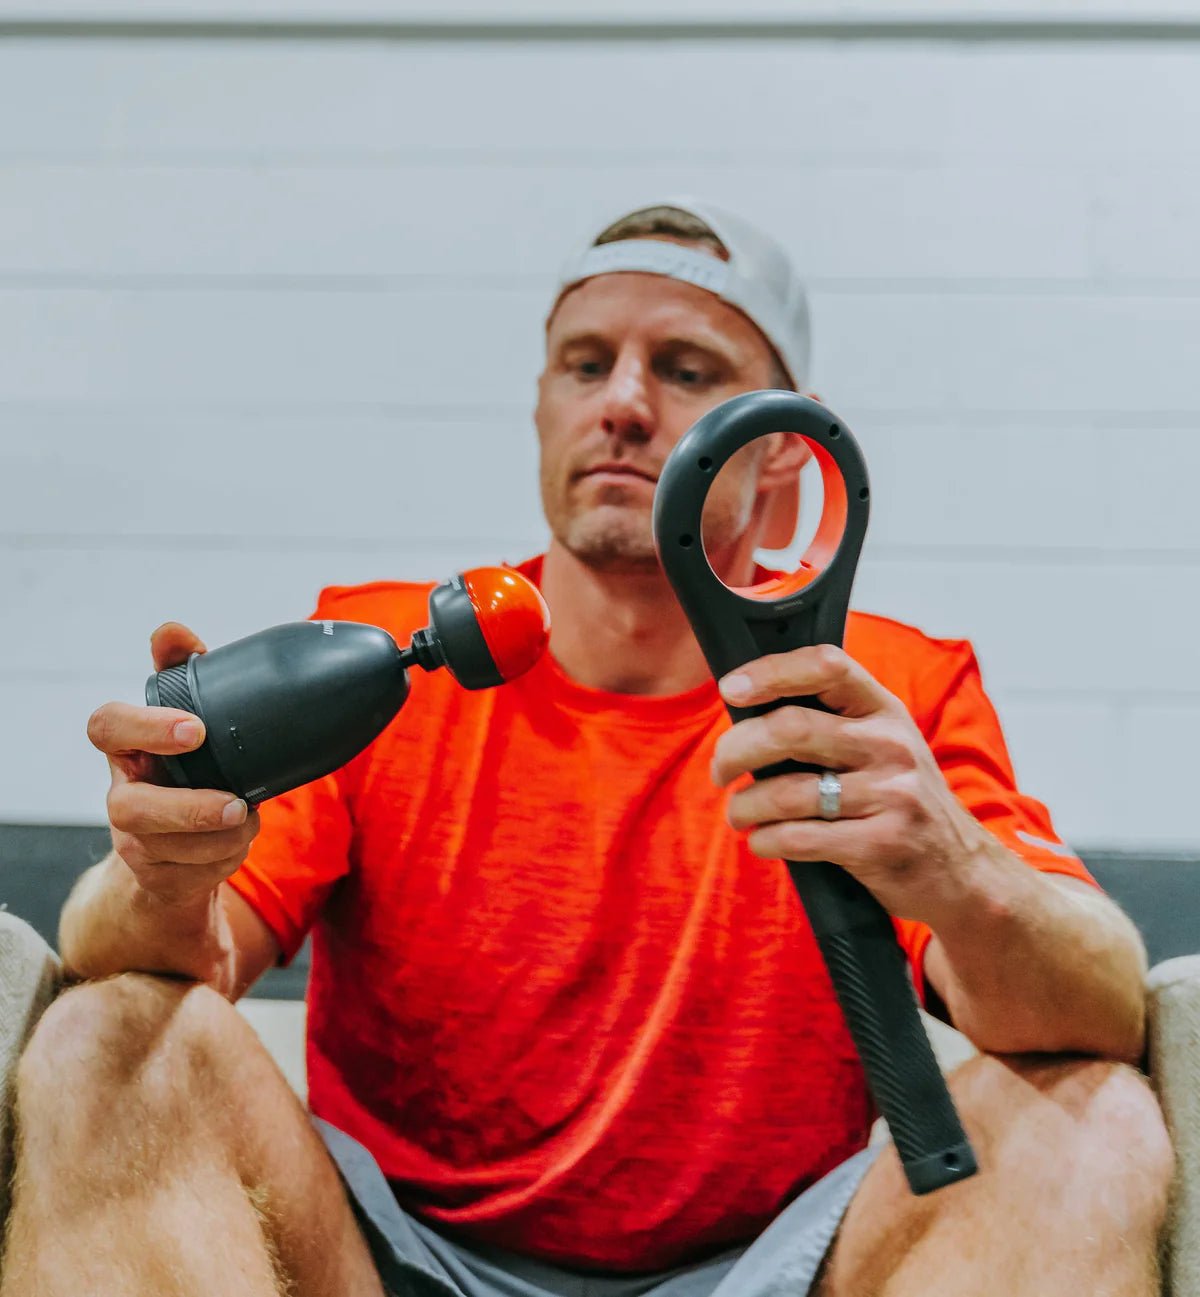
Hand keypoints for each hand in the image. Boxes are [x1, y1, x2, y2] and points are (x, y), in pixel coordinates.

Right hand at [88, 622, 259, 906]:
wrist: (178, 842)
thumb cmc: (186, 766)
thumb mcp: (187, 717)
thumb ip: (180, 670)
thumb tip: (171, 631)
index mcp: (126, 748)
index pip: (107, 727)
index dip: (146, 727)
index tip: (196, 728)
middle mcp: (123, 795)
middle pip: (132, 809)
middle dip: (188, 807)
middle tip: (236, 800)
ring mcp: (137, 842)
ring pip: (171, 848)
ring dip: (222, 836)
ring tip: (249, 814)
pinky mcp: (160, 877)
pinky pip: (196, 874)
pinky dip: (227, 855)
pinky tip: (240, 837)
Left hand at [710, 645, 987, 923]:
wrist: (961, 871)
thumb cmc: (898, 799)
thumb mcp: (881, 745)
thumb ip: (829, 721)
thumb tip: (744, 709)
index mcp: (884, 709)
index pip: (825, 666)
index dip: (770, 672)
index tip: (730, 690)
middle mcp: (890, 745)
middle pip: (791, 729)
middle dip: (736, 750)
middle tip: (720, 770)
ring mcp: (890, 795)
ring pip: (786, 792)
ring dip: (744, 806)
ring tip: (739, 814)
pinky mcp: (881, 844)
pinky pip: (797, 838)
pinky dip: (765, 840)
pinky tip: (762, 841)